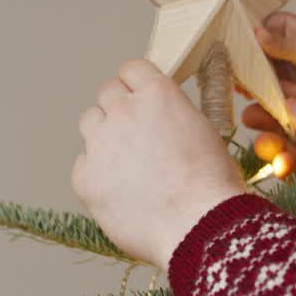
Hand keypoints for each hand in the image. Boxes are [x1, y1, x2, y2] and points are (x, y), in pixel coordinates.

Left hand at [72, 60, 245, 267]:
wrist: (198, 226)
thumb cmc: (212, 186)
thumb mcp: (205, 134)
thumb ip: (174, 119)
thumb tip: (162, 124)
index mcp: (159, 95)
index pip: (132, 68)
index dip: (138, 83)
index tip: (142, 96)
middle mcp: (124, 112)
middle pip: (106, 92)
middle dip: (119, 106)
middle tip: (136, 132)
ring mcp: (100, 144)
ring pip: (90, 122)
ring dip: (105, 134)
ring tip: (128, 162)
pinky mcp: (85, 178)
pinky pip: (83, 164)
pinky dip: (97, 172)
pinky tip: (122, 190)